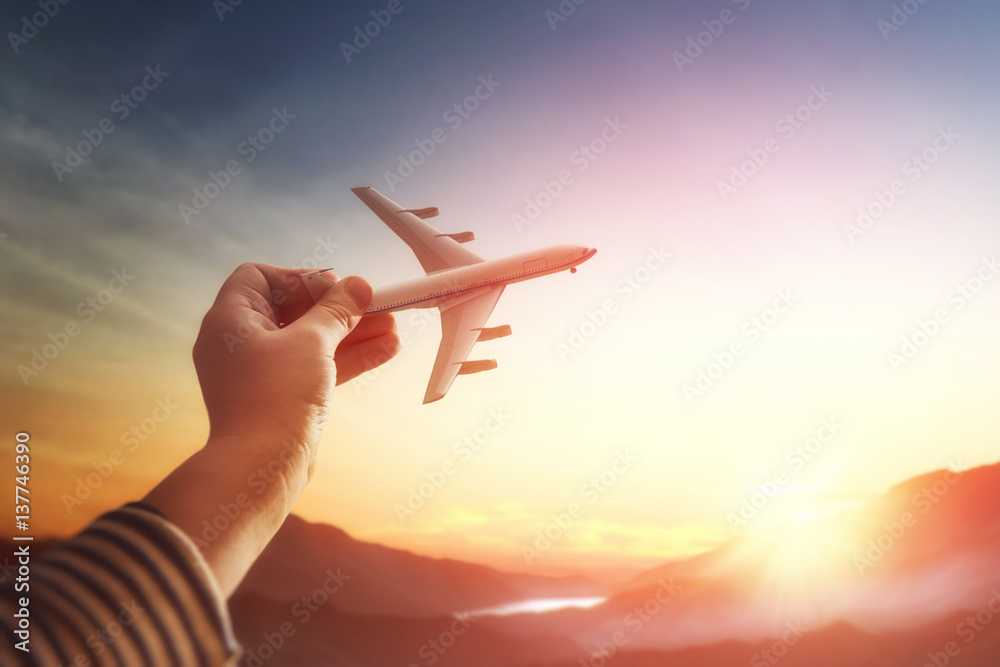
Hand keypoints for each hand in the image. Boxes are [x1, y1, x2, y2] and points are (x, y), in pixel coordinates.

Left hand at [191, 263, 398, 466]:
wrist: (262, 466)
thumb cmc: (275, 397)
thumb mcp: (312, 342)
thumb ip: (337, 310)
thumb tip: (357, 286)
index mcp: (231, 320)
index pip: (259, 277)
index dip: (298, 278)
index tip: (333, 289)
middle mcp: (240, 343)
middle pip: (294, 310)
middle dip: (339, 308)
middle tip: (375, 305)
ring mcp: (261, 373)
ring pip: (311, 341)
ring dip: (351, 333)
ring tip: (393, 327)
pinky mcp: (281, 398)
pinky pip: (316, 368)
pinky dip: (346, 359)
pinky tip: (385, 350)